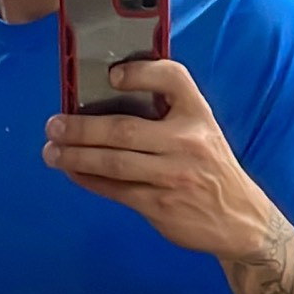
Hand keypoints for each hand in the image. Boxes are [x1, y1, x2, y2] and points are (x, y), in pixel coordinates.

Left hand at [43, 56, 268, 259]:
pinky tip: (73, 172)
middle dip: (82, 127)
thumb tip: (108, 100)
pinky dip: (89, 180)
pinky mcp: (160, 205)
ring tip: (52, 151)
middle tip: (54, 125)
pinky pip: (116, 190)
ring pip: (114, 162)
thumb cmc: (212, 169)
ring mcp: (173, 176)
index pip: (173, 79)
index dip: (140, 72)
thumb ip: (168, 113)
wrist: (241, 220)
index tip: (111, 75)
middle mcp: (187, 142)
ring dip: (76, 156)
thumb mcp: (203, 131)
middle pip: (124, 129)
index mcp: (198, 115)